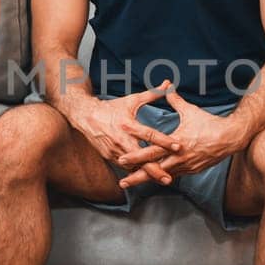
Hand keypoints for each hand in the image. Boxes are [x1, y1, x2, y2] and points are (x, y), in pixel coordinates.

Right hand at [67, 80, 182, 188]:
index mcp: (128, 125)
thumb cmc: (112, 108)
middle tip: (168, 178)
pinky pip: (125, 167)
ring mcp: (114, 150)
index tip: (178, 147)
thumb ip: (152, 94)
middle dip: (155, 170)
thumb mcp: (132, 100)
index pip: (150, 135)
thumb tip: (168, 84)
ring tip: (162, 179)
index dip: (165, 141)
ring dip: (147, 173)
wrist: (86, 116)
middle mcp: (121, 139)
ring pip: (133, 166)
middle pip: (141, 158)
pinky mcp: (109, 157)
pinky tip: (147, 177)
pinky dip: (136, 172)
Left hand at [117, 88, 241, 186]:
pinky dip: (163, 177)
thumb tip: (167, 86)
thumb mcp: (191, 111)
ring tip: (134, 182)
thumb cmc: (210, 123)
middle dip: (137, 177)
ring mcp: (187, 166)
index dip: (135, 156)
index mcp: (176, 144)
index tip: (121, 159)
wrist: (231, 138)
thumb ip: (176, 100)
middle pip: (154, 170)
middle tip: (122, 183)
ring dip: (149, 179)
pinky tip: (154, 179)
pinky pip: (175, 175)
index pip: (152, 152)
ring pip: (163, 176)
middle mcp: (180, 158)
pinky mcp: (193, 170)